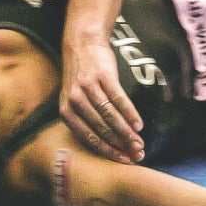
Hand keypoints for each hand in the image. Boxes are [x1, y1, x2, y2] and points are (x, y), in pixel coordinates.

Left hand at [58, 35, 145, 161]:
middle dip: (121, 144)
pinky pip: (119, 98)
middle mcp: (74, 100)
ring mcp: (88, 87)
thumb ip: (85, 120)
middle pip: (101, 128)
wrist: (82, 45)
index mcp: (66, 110)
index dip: (107, 150)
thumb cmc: (81, 79)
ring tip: (140, 143)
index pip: (88, 136)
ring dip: (127, 132)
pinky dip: (130, 113)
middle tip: (137, 154)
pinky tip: (139, 124)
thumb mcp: (73, 100)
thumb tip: (107, 145)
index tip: (123, 160)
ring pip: (110, 116)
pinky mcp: (102, 76)